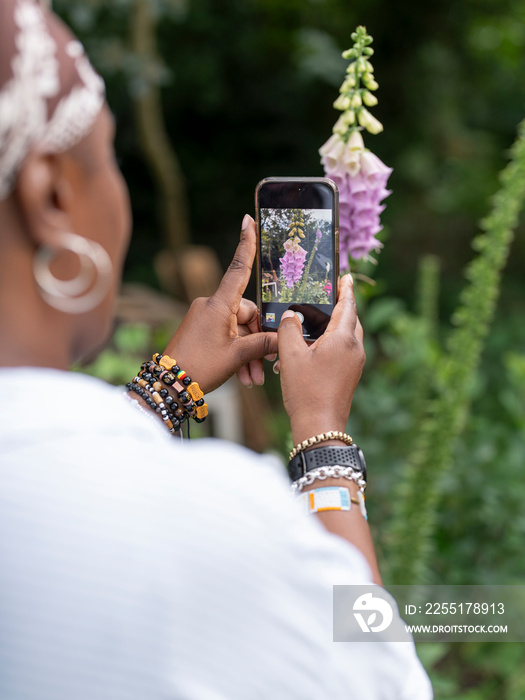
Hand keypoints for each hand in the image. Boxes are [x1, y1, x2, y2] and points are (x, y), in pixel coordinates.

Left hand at [162, 215, 277, 393]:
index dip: (246, 244)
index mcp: (218, 305)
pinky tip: (243, 376)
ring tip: (252, 379)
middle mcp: (210, 306)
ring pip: (239, 330)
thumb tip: (284, 338)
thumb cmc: (199, 366)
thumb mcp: (237, 356)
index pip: (238, 268)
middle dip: (258, 341)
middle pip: (248, 315)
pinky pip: (227, 337)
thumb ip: (263, 344)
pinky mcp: (201, 330)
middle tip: (264, 368)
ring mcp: (205, 318)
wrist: (168, 384)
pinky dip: (237, 354)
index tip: (249, 221)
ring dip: (248, 354)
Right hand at [277, 274, 364, 443]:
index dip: (346, 289)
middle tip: (327, 295)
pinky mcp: (350, 374)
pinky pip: (345, 349)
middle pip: (350, 319)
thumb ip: (288, 329)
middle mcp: (355, 349)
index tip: (346, 276)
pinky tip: (314, 345)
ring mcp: (355, 363)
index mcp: (343, 339)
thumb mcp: (290, 356)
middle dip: (341, 306)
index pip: (347, 305)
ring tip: (316, 319)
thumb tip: (289, 316)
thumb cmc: (305, 391)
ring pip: (348, 334)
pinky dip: (333, 340)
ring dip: (335, 324)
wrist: (319, 426)